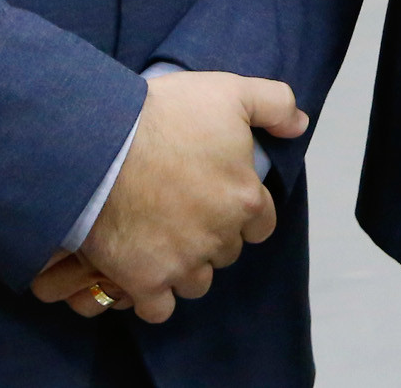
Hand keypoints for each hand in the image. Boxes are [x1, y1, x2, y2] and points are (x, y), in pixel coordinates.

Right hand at [37, 71, 306, 323]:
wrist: (101, 143)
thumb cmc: (165, 115)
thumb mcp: (231, 91)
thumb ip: (275, 105)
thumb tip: (299, 125)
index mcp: (245, 198)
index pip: (261, 222)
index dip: (243, 211)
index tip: (219, 197)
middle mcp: (219, 237)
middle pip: (227, 251)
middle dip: (212, 236)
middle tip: (184, 212)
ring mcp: (183, 263)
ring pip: (197, 281)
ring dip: (186, 267)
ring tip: (162, 241)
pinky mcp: (145, 281)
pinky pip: (160, 308)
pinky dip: (154, 296)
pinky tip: (143, 273)